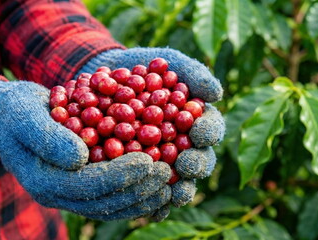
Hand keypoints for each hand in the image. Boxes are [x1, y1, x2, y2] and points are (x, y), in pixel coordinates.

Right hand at [0, 81, 175, 220]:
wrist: (12, 117)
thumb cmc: (17, 112)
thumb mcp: (26, 116)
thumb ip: (48, 137)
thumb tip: (80, 157)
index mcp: (43, 182)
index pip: (87, 185)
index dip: (119, 176)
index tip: (148, 160)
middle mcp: (59, 195)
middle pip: (104, 202)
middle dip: (138, 189)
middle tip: (167, 173)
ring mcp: (71, 194)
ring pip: (112, 205)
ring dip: (143, 197)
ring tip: (170, 182)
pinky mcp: (82, 186)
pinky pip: (113, 197)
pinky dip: (137, 193)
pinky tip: (159, 185)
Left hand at [80, 48, 225, 207]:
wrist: (100, 81)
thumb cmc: (138, 69)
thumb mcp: (164, 62)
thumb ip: (192, 73)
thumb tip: (216, 94)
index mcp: (194, 121)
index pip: (208, 128)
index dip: (208, 132)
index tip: (199, 132)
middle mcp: (183, 146)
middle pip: (197, 160)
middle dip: (195, 164)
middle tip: (186, 166)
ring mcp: (162, 163)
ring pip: (175, 182)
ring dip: (177, 189)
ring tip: (172, 194)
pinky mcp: (139, 175)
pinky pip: (149, 193)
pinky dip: (152, 203)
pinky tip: (150, 210)